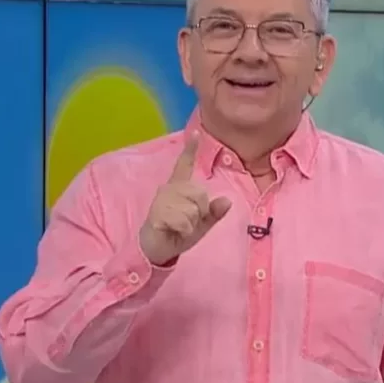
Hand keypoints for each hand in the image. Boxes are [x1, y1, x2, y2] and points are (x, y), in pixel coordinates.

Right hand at [139, 134, 232, 265]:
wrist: (157, 250)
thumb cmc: (178, 233)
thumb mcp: (202, 224)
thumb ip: (214, 213)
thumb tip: (227, 201)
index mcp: (179, 187)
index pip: (185, 165)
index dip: (190, 149)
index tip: (196, 132)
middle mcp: (169, 188)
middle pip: (200, 194)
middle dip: (200, 212)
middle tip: (187, 221)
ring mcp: (162, 199)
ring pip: (193, 209)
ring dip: (192, 223)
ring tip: (178, 226)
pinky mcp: (157, 213)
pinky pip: (185, 221)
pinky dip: (185, 230)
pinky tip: (173, 231)